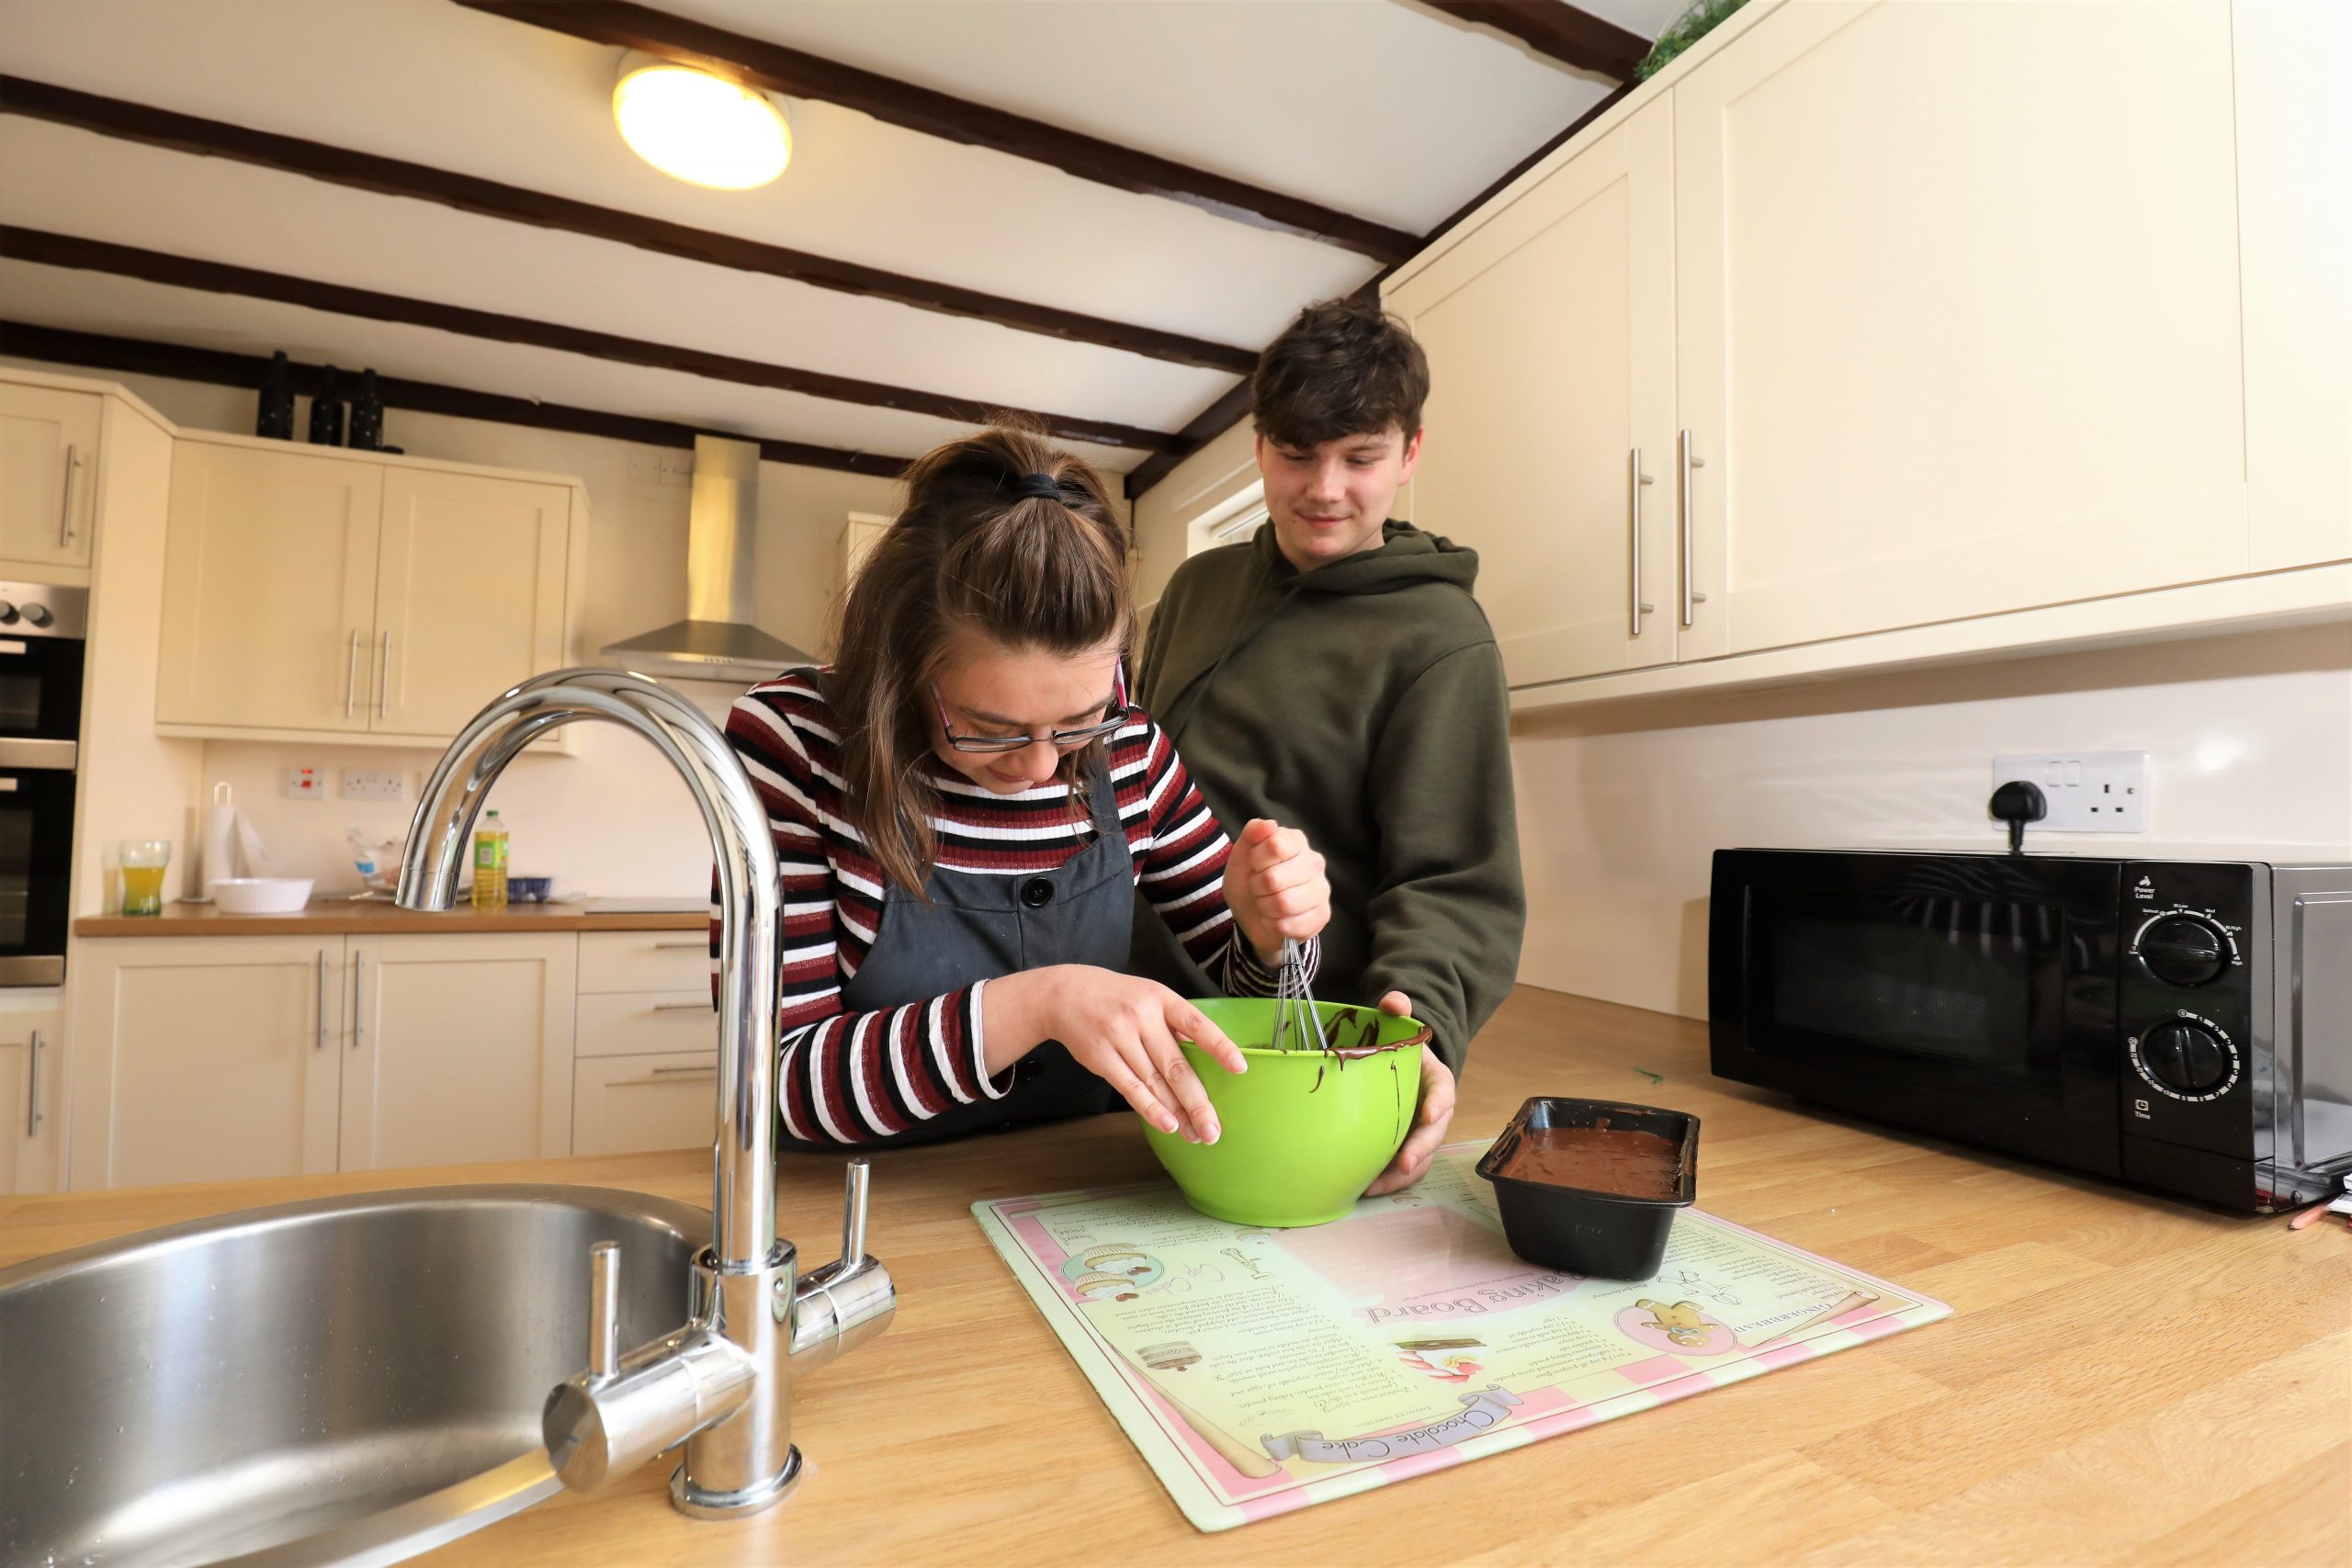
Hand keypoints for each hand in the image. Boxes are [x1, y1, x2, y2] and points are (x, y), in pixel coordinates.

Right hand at [985, 966, 1245, 1143]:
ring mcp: (1119, 1037)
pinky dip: (1150, 1109)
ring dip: (1177, 1113)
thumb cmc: (1118, 998)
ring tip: (1195, 1134)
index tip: (1239, 1068)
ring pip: (1155, 1082)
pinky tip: (1167, 1125)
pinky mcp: (1100, 1057)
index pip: (1196, 1024)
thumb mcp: (1149, 997)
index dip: (1219, 1046)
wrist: (1065, 994)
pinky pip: (1130, 1088)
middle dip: (1198, 1102)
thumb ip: (1175, 1024)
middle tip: (1214, 1129)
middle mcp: (1142, 1016)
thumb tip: (1208, 1060)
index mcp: (1162, 999)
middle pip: (1176, 1066)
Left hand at [1222, 818, 1329, 963]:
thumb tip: (1269, 824)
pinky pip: (1288, 925)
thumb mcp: (1242, 854)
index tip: (1254, 865)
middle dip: (1256, 887)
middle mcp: (1314, 862)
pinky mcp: (1322, 915)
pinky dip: (1273, 924)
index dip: (1256, 860)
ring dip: (1264, 907)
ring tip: (1266, 902)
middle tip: (1258, 887)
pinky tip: (1276, 918)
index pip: (1275, 846)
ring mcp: (1321, 889)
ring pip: (1283, 903)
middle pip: (1274, 879)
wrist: (1252, 915)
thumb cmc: (1250, 879)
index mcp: (1296, 841)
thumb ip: (1252, 833)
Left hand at [1363, 991, 1454, 1195]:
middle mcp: (1434, 1112)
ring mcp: (1420, 1134)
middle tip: (1404, 1162)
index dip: (1439, 1104)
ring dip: (1401, 1175)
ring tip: (1375, 1185)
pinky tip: (1364, 1188)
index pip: (1445, 1092)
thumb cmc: (1398, 1047)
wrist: (1397, 1067)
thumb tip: (1393, 1001)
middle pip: (1434, 1134)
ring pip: (1421, 1159)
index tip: (1429, 1114)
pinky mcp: (1405, 1149)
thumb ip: (1397, 1009)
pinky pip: (1402, 1170)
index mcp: (1437, 1081)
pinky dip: (1388, 1181)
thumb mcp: (1399, 1025)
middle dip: (1421, 1149)